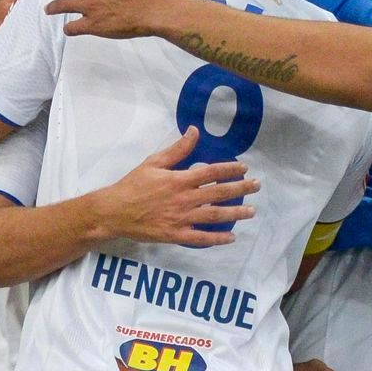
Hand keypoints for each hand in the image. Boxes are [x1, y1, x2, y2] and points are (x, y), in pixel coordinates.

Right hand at [97, 127, 259, 246]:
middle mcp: (185, 199)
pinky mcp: (176, 235)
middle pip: (219, 193)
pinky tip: (231, 237)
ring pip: (215, 216)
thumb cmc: (133, 185)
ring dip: (236, 213)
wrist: (114, 211)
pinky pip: (201, 238)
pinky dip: (217, 239)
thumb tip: (194, 131)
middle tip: (257, 186)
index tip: (244, 168)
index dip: (230, 169)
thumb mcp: (154, 162)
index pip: (212, 172)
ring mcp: (182, 218)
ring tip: (251, 211)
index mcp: (180, 179)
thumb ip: (177, 149)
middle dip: (241, 189)